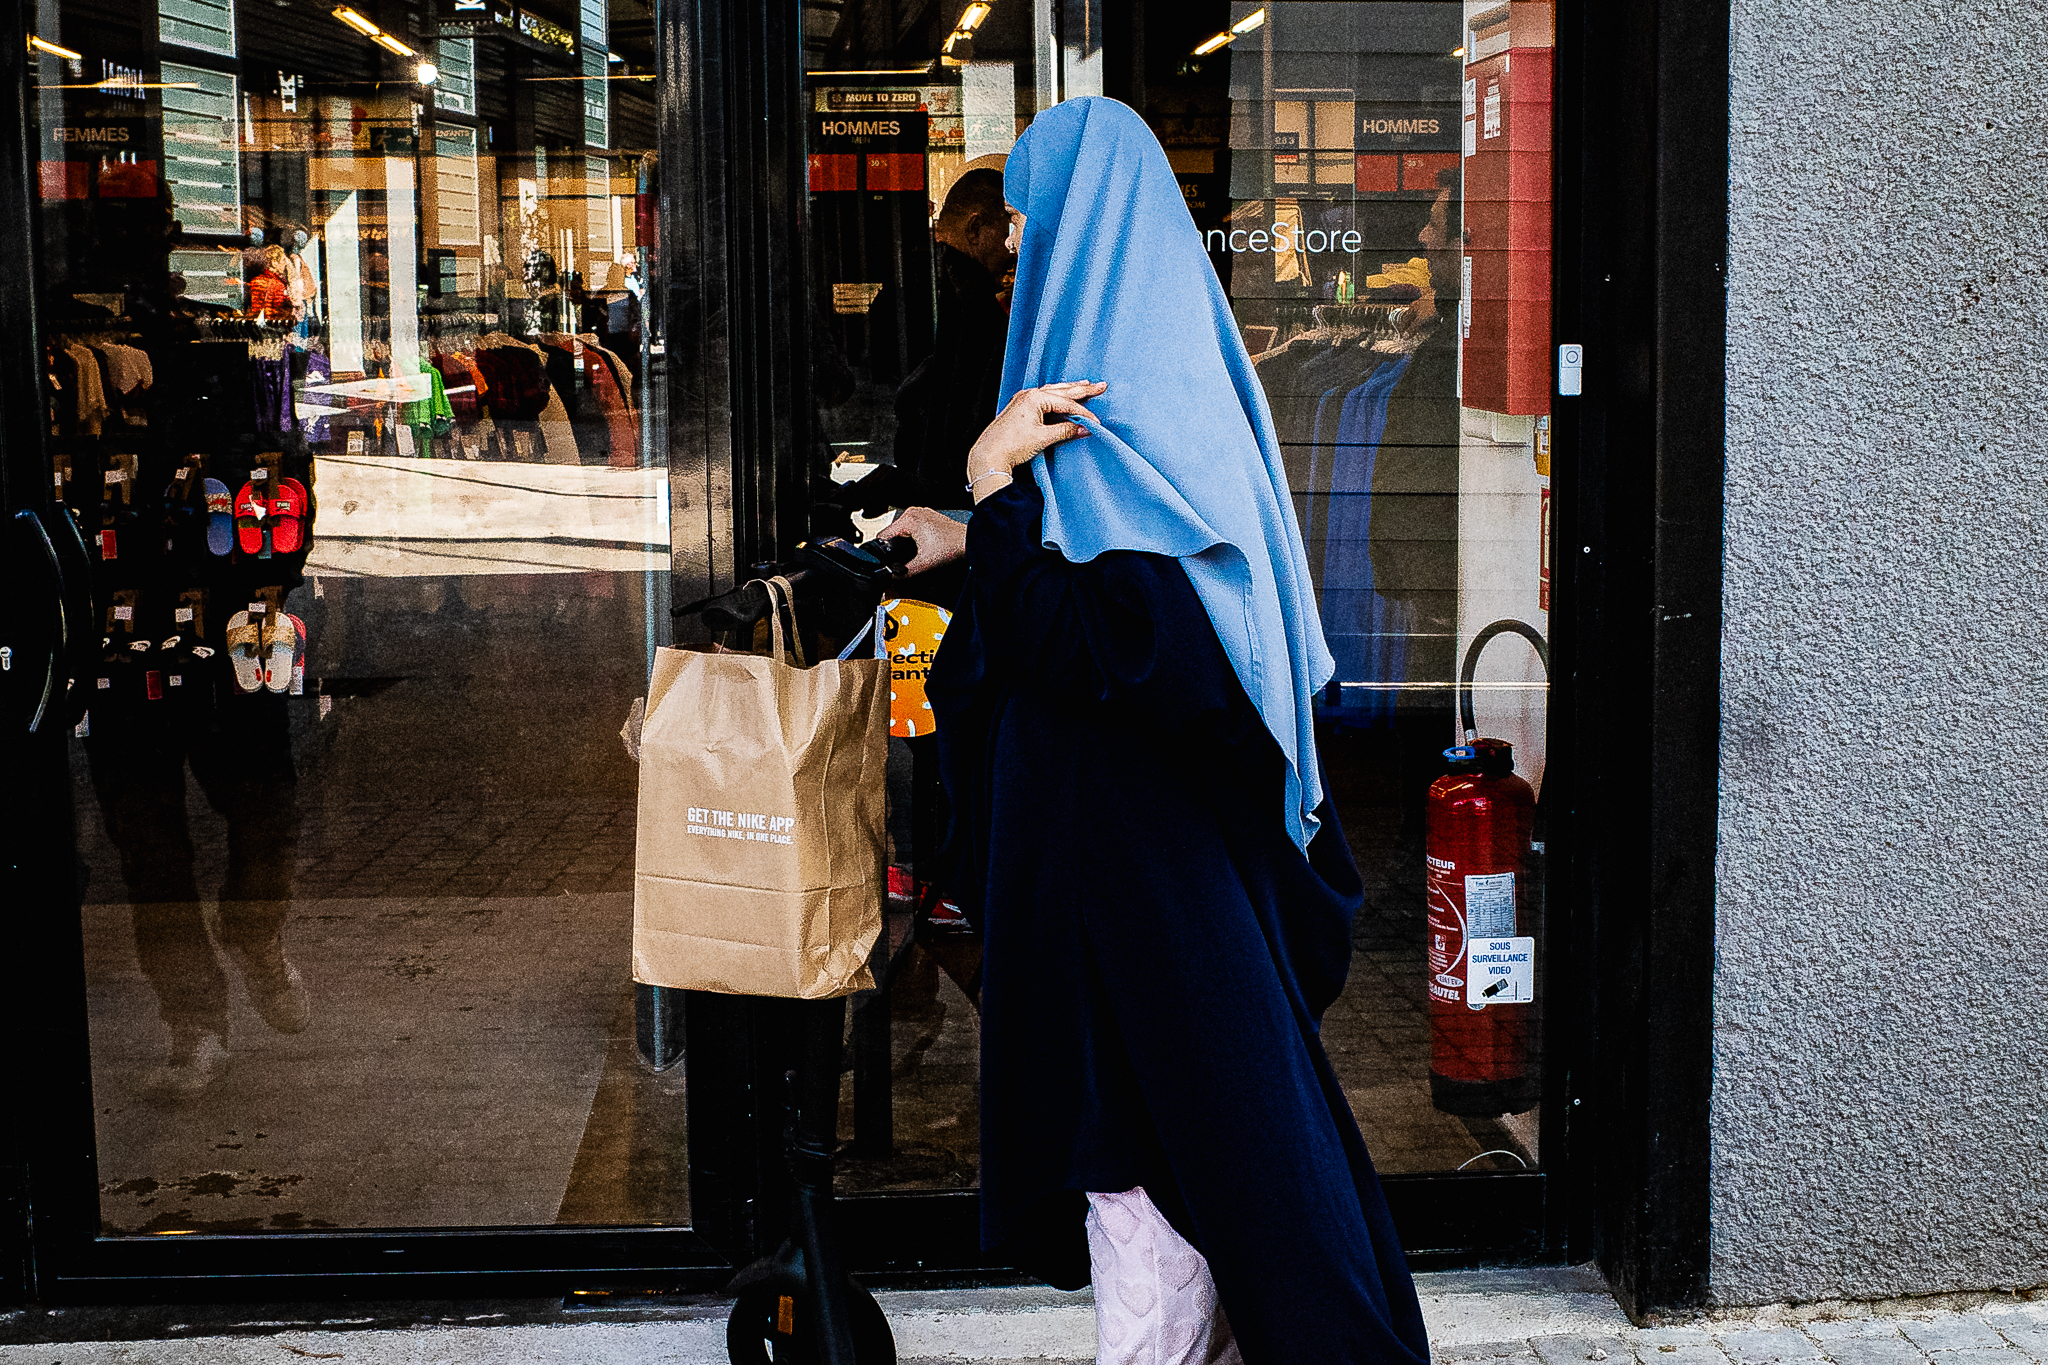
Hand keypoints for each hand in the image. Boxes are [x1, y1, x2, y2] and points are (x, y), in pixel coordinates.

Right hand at [875, 506, 968, 575]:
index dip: (883, 550)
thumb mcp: (924, 563)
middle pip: (893, 532)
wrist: (970, 541)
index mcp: (909, 519)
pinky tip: (922, 544)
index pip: (884, 535)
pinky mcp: (928, 516)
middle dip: (895, 546)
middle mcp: (914, 512)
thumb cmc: (953, 546)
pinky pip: (913, 527)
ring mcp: (922, 513)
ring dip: (904, 541)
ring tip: (915, 550)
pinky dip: (914, 536)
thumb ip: (906, 572)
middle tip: (904, 557)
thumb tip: (895, 577)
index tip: (887, 559)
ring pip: (903, 530)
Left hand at [965, 381, 1106, 498]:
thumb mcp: (1043, 438)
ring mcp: (1023, 400)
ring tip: (1084, 385)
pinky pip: (1043, 397)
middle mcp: (1028, 395)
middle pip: (1062, 391)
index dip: (1084, 413)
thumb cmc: (1012, 445)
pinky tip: (1061, 396)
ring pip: (1052, 392)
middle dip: (1082, 389)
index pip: (1067, 403)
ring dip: (1069, 390)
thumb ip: (1066, 430)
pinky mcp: (1019, 408)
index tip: (1097, 423)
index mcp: (1035, 398)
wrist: (989, 455)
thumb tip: (1085, 428)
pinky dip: (1056, 397)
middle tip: (1101, 386)